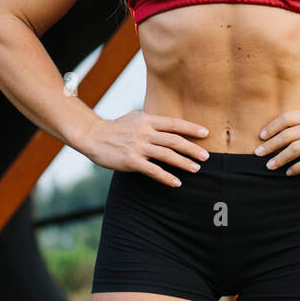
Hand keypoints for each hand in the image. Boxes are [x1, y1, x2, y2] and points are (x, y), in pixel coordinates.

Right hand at [77, 110, 209, 186]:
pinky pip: (153, 170)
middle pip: (174, 140)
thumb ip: (152, 121)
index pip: (174, 124)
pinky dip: (166, 177)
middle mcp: (145, 132)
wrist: (93, 136)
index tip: (206, 133)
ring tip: (196, 169)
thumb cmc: (116, 127)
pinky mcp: (131, 161)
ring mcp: (138, 147)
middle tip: (206, 156)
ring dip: (183, 163)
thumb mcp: (135, 117)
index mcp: (148, 120)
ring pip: (167, 155)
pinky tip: (176, 183)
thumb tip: (169, 124)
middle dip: (192, 148)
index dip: (191, 128)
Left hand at [254, 109, 299, 174]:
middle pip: (287, 134)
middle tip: (257, 154)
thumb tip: (282, 132)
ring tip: (269, 167)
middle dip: (270, 145)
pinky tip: (289, 173)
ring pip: (295, 149)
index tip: (261, 137)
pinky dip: (296, 168)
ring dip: (279, 159)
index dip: (271, 127)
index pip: (287, 118)